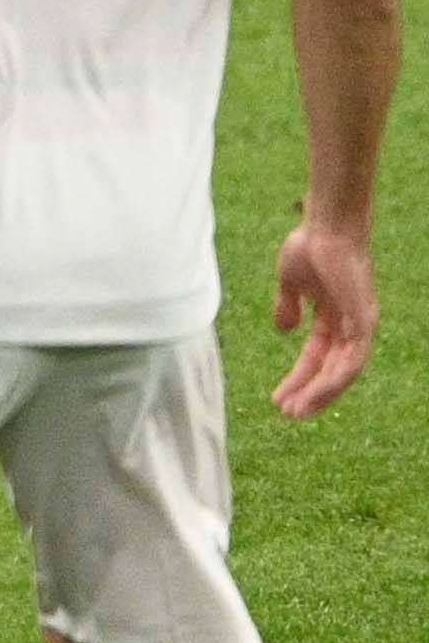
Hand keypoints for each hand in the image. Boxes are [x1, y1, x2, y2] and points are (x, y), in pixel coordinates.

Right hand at [276, 217, 377, 416]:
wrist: (326, 227)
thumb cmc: (310, 246)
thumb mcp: (290, 282)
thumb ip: (288, 305)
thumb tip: (283, 329)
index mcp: (335, 317)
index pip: (319, 357)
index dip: (300, 378)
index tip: (279, 398)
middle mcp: (353, 326)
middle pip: (333, 370)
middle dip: (311, 393)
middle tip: (289, 415)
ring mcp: (360, 325)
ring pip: (344, 373)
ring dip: (320, 394)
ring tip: (296, 411)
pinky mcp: (363, 323)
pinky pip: (351, 361)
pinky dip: (334, 381)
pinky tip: (314, 393)